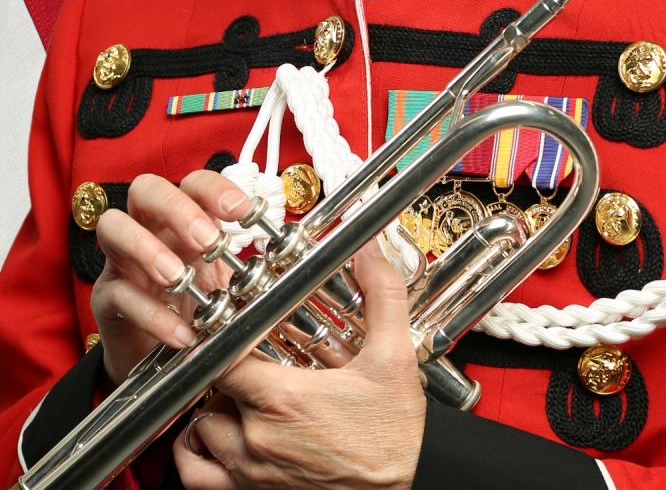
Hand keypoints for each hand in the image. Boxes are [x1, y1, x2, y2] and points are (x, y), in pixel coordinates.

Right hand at [92, 170, 251, 385]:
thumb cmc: (196, 306)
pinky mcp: (106, 298)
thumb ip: (249, 266)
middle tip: (208, 241)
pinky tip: (181, 334)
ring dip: (148, 248)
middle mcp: (148, 227)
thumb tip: (294, 257)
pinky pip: (118, 294)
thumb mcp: (226, 281)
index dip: (218, 190)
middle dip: (178, 209)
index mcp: (183, 217)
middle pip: (146, 189)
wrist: (160, 357)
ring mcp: (121, 259)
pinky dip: (151, 314)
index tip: (246, 213)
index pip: (194, 182)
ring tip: (178, 277)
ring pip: (114, 227)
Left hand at [173, 241, 426, 489]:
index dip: (224, 335)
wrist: (412, 482)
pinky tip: (219, 438)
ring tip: (237, 394)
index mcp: (282, 401)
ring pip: (201, 432)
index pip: (222, 356)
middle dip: (226, 370)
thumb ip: (381, 296)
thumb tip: (369, 254)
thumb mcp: (394, 358)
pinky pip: (197, 477)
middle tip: (250, 357)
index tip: (236, 324)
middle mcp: (258, 440)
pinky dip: (197, 455)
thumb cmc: (396, 437)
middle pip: (210, 390)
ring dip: (212, 409)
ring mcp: (251, 474)